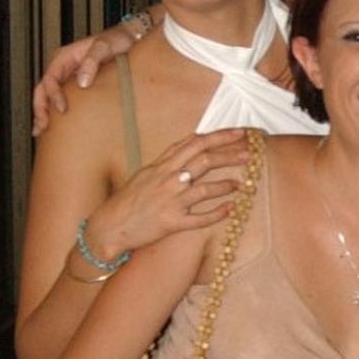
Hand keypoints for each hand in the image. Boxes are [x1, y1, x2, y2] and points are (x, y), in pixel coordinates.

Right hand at [32, 23, 140, 136]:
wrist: (132, 38)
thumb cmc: (118, 39)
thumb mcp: (104, 46)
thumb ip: (92, 61)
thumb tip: (82, 82)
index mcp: (64, 57)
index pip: (50, 79)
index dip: (53, 96)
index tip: (62, 109)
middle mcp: (63, 67)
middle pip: (43, 90)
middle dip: (40, 109)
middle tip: (41, 128)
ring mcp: (70, 76)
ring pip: (49, 96)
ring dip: (44, 112)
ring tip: (42, 131)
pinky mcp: (80, 83)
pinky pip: (65, 98)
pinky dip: (56, 110)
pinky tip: (58, 124)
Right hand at [84, 129, 249, 258]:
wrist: (108, 226)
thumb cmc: (130, 199)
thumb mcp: (147, 172)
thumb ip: (171, 158)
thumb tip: (193, 141)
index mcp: (162, 165)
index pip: (195, 143)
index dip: (220, 136)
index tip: (241, 132)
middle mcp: (167, 180)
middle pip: (204, 161)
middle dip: (230, 155)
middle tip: (249, 154)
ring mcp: (170, 201)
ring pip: (205, 189)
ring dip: (226, 185)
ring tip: (241, 185)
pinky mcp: (171, 223)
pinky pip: (199, 218)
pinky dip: (216, 213)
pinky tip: (230, 209)